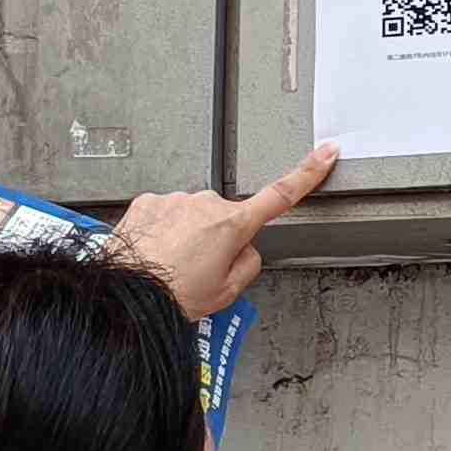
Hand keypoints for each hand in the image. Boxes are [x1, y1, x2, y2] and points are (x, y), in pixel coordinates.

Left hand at [111, 146, 332, 315]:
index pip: (281, 195)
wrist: (126, 294)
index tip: (324, 154)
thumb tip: (246, 248)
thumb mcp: (226, 293)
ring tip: (171, 265)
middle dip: (218, 239)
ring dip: (187, 236)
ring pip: (193, 217)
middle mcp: (205, 205)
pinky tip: (155, 253)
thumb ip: (248, 264)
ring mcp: (175, 200)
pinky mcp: (149, 201)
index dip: (307, 173)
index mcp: (232, 226)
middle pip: (226, 218)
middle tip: (198, 270)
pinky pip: (166, 215)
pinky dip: (164, 232)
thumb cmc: (171, 296)